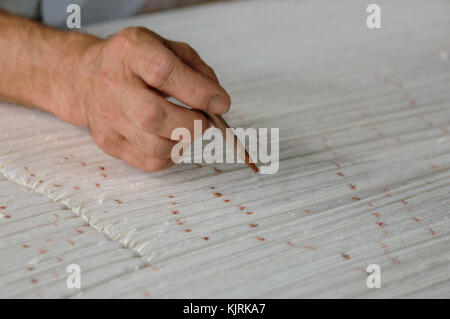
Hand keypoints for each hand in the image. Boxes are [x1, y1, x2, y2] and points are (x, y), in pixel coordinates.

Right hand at [66, 27, 230, 170]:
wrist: (87, 77)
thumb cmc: (136, 63)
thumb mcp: (167, 48)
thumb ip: (197, 69)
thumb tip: (217, 101)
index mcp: (130, 50)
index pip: (163, 72)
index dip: (198, 91)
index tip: (221, 103)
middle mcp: (112, 84)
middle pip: (153, 116)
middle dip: (191, 124)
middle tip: (205, 120)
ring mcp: (107, 117)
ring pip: (153, 145)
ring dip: (183, 142)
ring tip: (188, 128)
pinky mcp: (108, 142)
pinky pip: (149, 161)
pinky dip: (171, 156)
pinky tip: (172, 139)